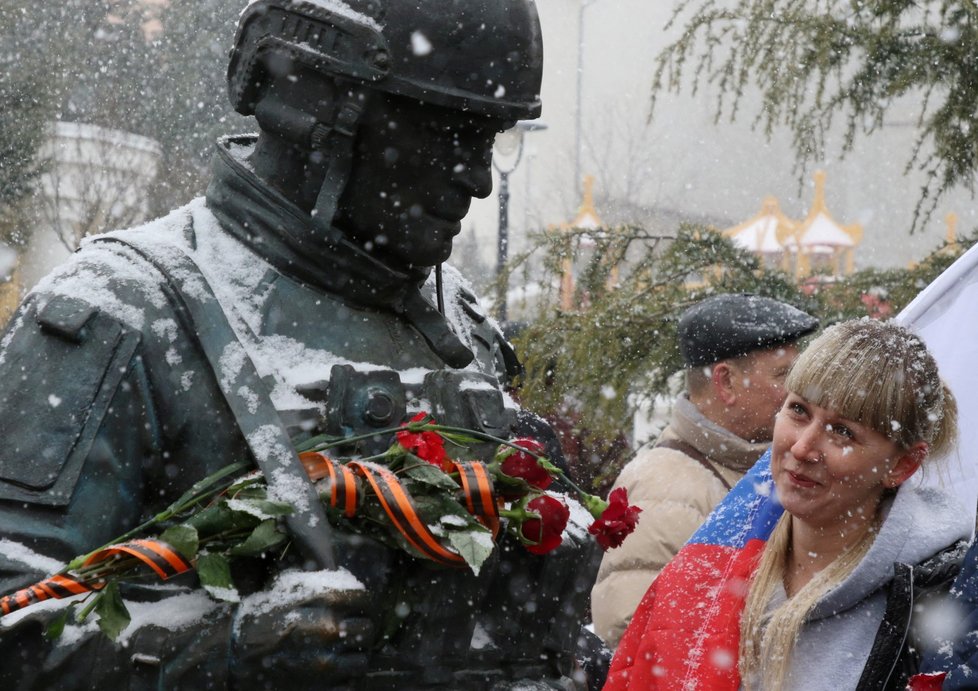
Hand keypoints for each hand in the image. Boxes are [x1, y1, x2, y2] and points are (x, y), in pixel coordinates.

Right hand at [231, 577, 375, 687]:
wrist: (230, 657)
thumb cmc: (258, 621)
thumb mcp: (287, 591)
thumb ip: (320, 587)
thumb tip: (346, 582)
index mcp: (323, 603)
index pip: (364, 599)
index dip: (365, 604)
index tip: (360, 608)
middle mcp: (329, 632)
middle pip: (368, 630)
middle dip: (362, 629)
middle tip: (352, 632)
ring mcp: (326, 664)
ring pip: (362, 661)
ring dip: (354, 657)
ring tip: (342, 655)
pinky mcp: (320, 690)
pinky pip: (349, 685)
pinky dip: (343, 680)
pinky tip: (331, 673)